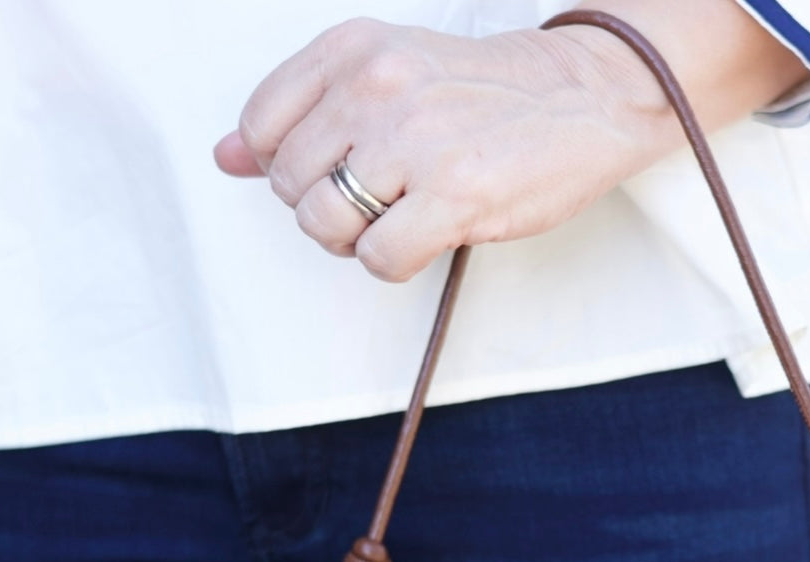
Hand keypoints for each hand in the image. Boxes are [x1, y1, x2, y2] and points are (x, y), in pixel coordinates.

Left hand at [214, 19, 677, 282]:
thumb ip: (303, 113)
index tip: (335, 170)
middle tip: (378, 200)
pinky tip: (425, 238)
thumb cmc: (487, 93)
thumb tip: (224, 158)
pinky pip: (379, 259)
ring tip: (398, 220)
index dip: (290, 168)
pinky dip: (394, 264)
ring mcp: (413, 142)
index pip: (261, 127)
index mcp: (353, 49)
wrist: (585, 96)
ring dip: (355, 241)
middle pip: (291, 186)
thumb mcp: (387, 75)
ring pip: (326, 225)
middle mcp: (375, 87)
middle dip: (326, 209)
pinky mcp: (452, 196)